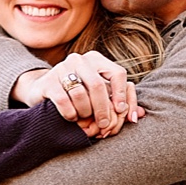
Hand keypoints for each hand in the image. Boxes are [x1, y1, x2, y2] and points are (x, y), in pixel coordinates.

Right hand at [14, 52, 145, 137]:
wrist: (44, 91)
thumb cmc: (80, 95)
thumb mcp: (101, 96)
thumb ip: (121, 103)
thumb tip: (141, 115)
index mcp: (96, 59)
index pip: (118, 73)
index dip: (121, 94)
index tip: (121, 111)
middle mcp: (79, 60)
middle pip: (99, 85)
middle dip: (103, 109)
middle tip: (104, 125)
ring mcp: (61, 69)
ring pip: (81, 94)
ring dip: (86, 112)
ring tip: (85, 120)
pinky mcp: (48, 82)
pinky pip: (64, 101)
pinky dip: (71, 113)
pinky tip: (72, 118)